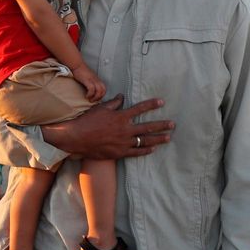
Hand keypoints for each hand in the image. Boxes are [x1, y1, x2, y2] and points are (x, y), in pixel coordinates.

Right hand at [47, 95, 173, 158]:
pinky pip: (136, 152)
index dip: (152, 105)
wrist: (77, 138)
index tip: (162, 102)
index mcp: (121, 117)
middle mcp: (125, 130)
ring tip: (168, 137)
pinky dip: (145, 150)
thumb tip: (122, 97)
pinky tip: (153, 148)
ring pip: (145, 141)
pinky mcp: (119, 153)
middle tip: (172, 124)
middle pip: (147, 127)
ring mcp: (123, 142)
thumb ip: (113, 104)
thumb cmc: (87, 121)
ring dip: (158, 139)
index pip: (140, 109)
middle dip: (162, 125)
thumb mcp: (100, 109)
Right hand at [71, 64, 106, 102]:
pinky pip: (92, 89)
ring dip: (95, 97)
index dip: (101, 95)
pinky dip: (90, 94)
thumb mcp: (89, 78)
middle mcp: (96, 80)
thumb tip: (92, 90)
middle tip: (93, 101)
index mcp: (97, 80)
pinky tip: (86, 96)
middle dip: (99, 98)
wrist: (77, 65)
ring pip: (99, 90)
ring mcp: (92, 80)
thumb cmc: (82, 72)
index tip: (96, 99)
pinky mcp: (87, 80)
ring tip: (90, 99)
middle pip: (103, 90)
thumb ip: (92, 83)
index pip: (104, 89)